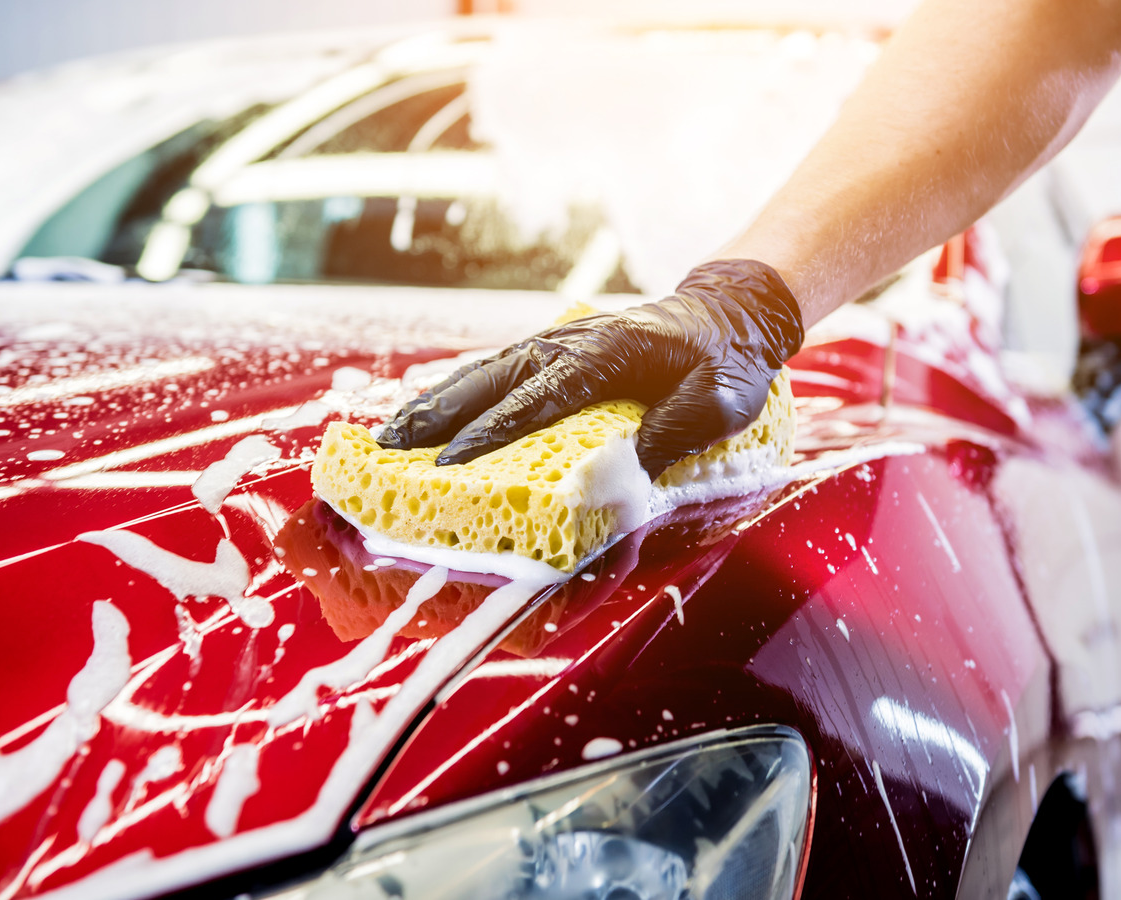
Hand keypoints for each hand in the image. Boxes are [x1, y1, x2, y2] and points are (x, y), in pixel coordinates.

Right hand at [376, 259, 804, 478]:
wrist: (730, 314)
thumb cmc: (726, 363)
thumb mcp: (720, 401)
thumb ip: (676, 432)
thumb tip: (623, 470)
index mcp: (606, 356)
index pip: (537, 400)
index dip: (491, 433)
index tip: (450, 464)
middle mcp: (570, 344)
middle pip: (491, 381)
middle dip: (438, 417)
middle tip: (390, 451)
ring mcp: (559, 343)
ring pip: (485, 373)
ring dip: (436, 405)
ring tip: (390, 439)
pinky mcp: (557, 352)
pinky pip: (498, 374)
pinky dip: (458, 394)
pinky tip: (430, 418)